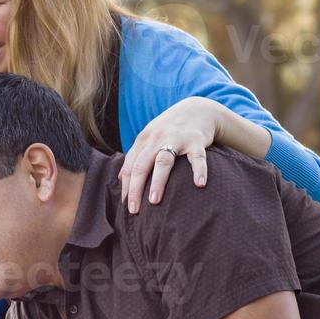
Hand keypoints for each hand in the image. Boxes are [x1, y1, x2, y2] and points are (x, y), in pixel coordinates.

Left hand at [119, 97, 215, 213]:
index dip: (126, 187)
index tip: (125, 205)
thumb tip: (120, 179)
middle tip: (134, 210)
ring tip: (155, 201)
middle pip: (141, 166)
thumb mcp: (149, 138)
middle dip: (135, 189)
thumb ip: (135, 156)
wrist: (198, 109)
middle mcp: (156, 139)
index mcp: (143, 141)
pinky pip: (197, 157)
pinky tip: (199, 185)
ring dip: (158, 181)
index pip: (130, 166)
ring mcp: (176, 139)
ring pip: (163, 161)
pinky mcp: (196, 141)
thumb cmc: (169, 129)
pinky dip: (199, 170)